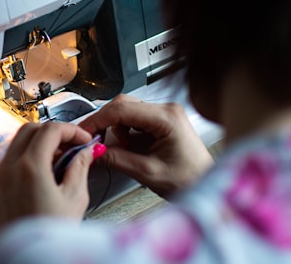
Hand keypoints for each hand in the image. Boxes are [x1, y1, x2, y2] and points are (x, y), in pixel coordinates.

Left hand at [0, 122, 95, 234]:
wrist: (30, 262)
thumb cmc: (53, 233)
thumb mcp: (75, 198)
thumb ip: (80, 167)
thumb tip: (85, 151)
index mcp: (30, 167)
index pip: (50, 130)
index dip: (71, 130)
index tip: (84, 139)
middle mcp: (8, 169)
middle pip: (29, 130)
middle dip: (52, 132)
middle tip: (71, 145)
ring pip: (16, 145)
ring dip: (38, 145)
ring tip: (59, 161)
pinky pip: (7, 163)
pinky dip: (25, 159)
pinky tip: (42, 175)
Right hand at [78, 95, 213, 197]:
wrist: (206, 185)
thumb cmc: (188, 179)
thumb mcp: (147, 172)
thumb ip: (117, 159)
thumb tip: (92, 151)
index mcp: (167, 118)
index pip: (122, 109)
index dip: (98, 120)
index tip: (83, 132)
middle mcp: (167, 109)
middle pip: (123, 105)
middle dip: (106, 123)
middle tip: (95, 141)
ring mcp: (165, 113)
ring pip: (126, 111)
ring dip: (117, 129)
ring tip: (124, 151)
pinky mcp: (161, 121)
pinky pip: (134, 119)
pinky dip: (125, 132)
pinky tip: (130, 147)